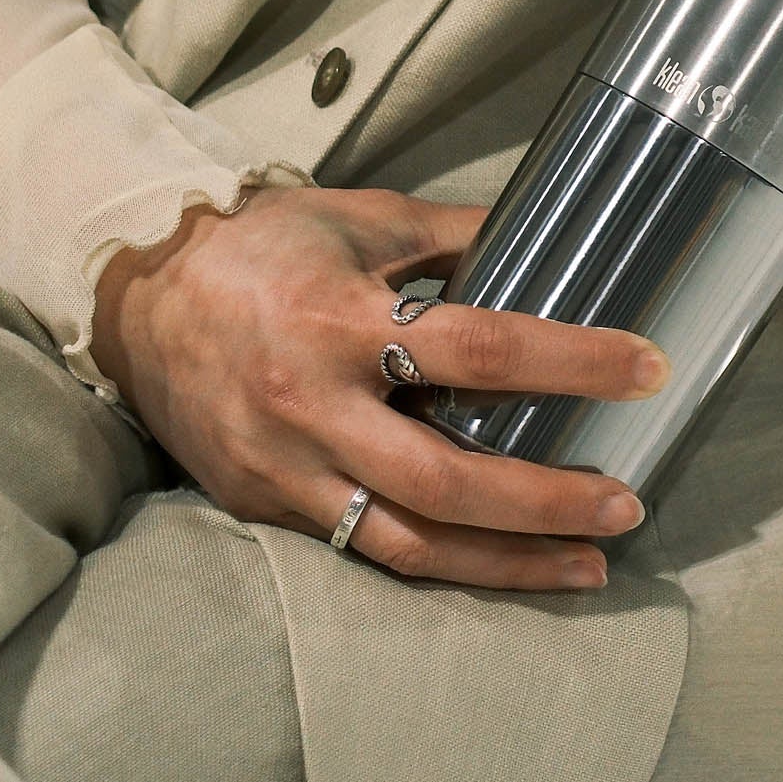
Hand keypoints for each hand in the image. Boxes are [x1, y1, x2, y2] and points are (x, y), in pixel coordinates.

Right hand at [88, 183, 669, 592]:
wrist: (137, 293)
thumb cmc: (257, 243)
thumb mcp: (360, 218)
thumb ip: (451, 236)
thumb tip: (542, 236)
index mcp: (343, 318)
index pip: (480, 346)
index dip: (571, 361)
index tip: (645, 366)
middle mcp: (313, 403)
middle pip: (450, 475)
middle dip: (548, 498)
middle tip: (626, 501)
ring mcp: (285, 466)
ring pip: (411, 539)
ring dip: (508, 559)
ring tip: (588, 561)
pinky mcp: (264, 503)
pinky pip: (363, 547)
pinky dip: (439, 560)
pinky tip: (498, 564)